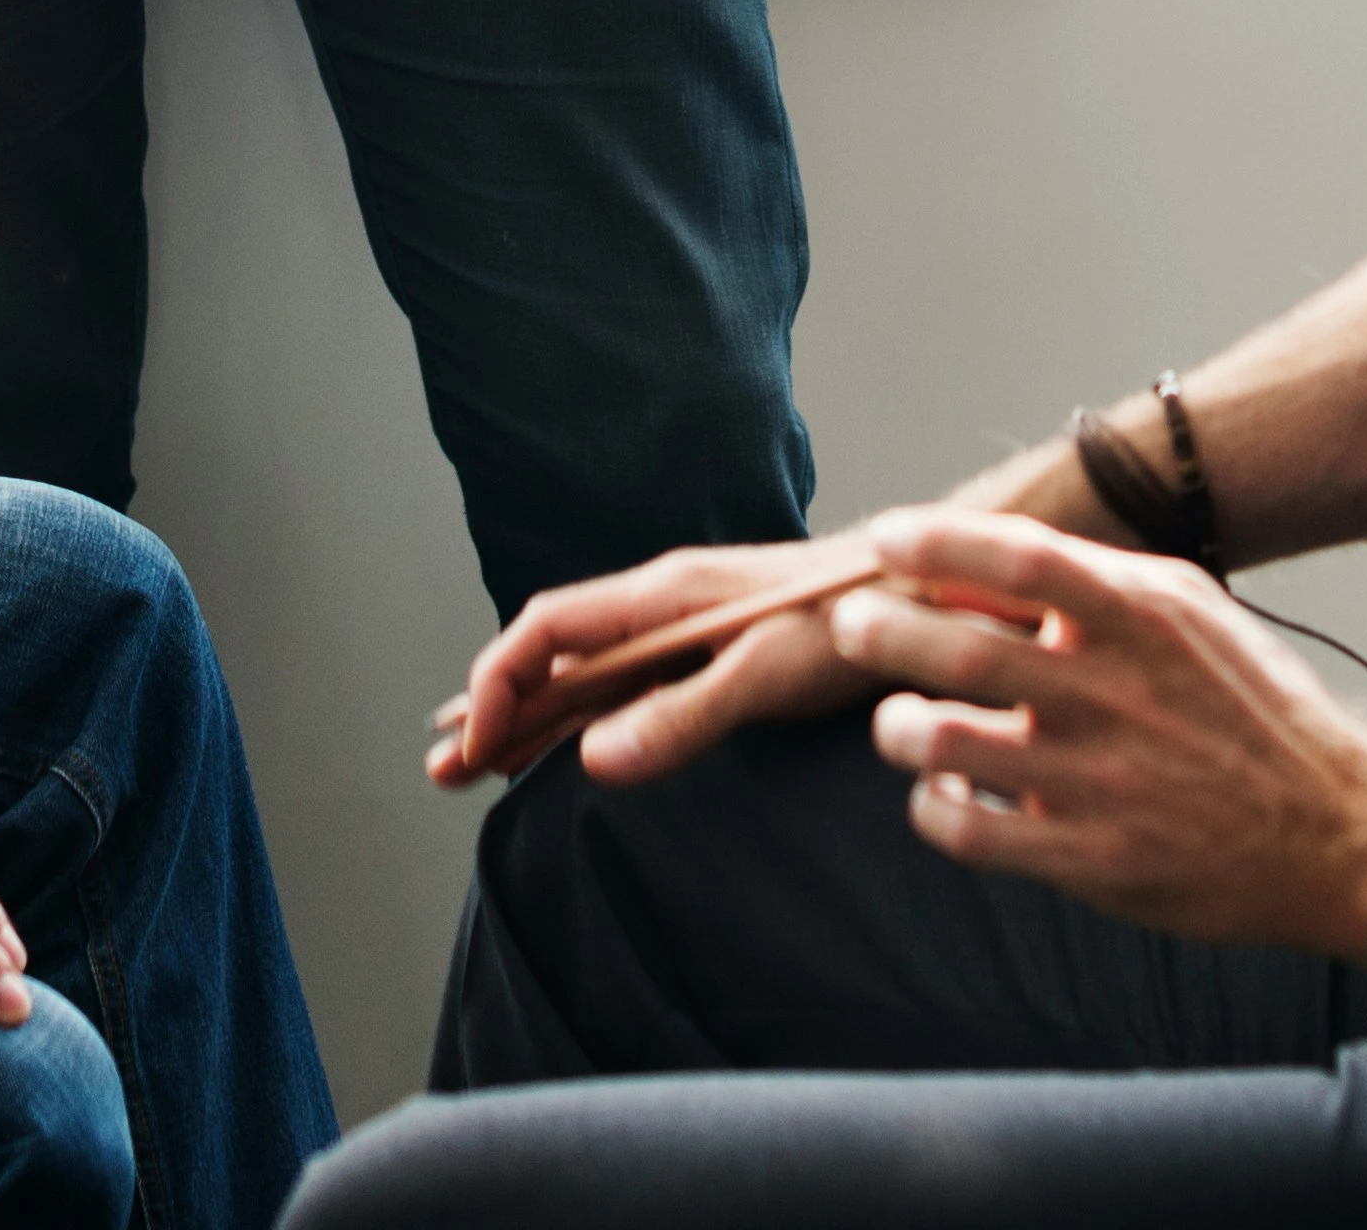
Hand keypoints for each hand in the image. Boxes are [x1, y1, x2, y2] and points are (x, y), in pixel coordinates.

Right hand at [430, 532, 894, 790]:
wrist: (925, 594)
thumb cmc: (850, 622)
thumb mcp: (765, 673)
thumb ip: (682, 714)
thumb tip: (591, 761)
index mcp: (661, 595)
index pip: (549, 627)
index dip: (500, 679)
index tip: (476, 741)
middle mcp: (661, 608)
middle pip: (554, 656)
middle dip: (492, 710)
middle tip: (441, 771)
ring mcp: (685, 634)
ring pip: (584, 678)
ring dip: (529, 721)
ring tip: (476, 770)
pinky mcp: (714, 659)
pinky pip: (624, 691)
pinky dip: (579, 723)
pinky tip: (566, 751)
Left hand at [830, 504, 1366, 950]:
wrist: (1338, 831)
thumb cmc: (1250, 710)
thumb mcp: (1190, 613)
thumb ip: (1092, 581)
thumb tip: (980, 557)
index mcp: (1143, 619)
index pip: (1018, 559)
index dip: (936, 542)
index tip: (884, 538)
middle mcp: (1117, 695)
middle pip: (960, 651)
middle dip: (882, 632)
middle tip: (851, 627)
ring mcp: (1102, 783)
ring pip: (946, 743)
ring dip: (895, 725)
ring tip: (893, 719)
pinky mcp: (1095, 862)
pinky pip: (970, 832)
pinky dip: (932, 807)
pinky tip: (937, 793)